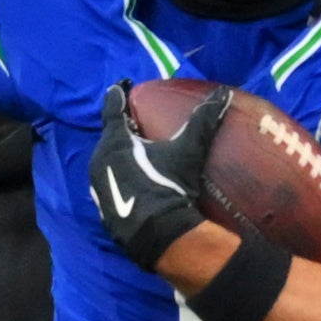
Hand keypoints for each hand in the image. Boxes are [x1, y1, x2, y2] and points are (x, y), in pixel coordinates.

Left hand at [89, 82, 221, 269]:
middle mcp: (98, 159)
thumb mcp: (188, 152)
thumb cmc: (169, 186)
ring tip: (138, 154)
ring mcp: (97, 185)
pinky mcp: (102, 206)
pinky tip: (136, 181)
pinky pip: (110, 182)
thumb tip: (223, 93)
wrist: (159, 235)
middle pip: (110, 136)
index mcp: (115, 141)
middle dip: (123, 128)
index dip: (120, 95)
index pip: (113, 108)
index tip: (124, 86)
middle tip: (139, 124)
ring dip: (120, 154)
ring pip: (107, 159)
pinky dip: (120, 176)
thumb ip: (203, 122)